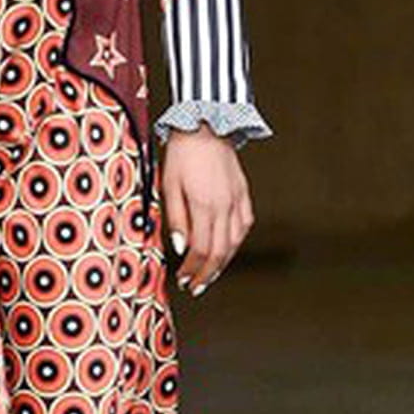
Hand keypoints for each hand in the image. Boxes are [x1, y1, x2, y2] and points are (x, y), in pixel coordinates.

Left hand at [160, 125, 254, 294]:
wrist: (206, 126)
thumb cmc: (182, 154)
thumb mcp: (169, 185)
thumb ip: (175, 219)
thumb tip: (180, 248)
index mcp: (204, 204)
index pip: (202, 249)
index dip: (193, 269)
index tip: (183, 279)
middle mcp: (225, 206)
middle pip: (220, 252)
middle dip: (207, 274)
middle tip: (195, 287)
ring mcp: (237, 200)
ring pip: (234, 242)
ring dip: (222, 263)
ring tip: (208, 275)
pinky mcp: (243, 194)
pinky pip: (244, 226)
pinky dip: (235, 243)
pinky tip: (226, 250)